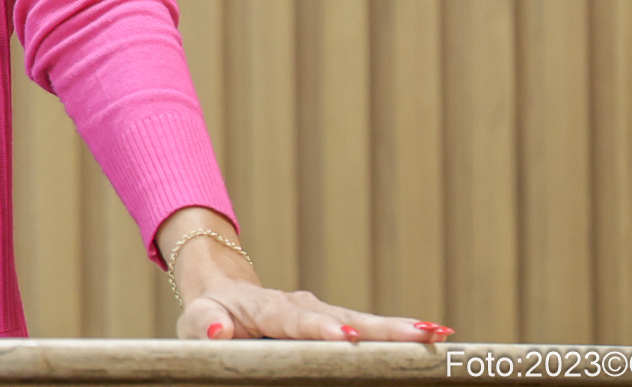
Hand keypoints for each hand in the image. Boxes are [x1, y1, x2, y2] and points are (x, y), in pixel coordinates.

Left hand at [158, 210, 453, 342]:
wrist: (223, 293)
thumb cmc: (208, 315)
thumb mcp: (195, 321)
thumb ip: (204, 327)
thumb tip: (219, 330)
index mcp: (267, 308)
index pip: (294, 319)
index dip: (319, 329)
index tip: (344, 338)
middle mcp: (301, 306)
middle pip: (344, 317)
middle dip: (380, 328)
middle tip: (418, 334)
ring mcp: (321, 313)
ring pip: (362, 321)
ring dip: (399, 330)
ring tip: (437, 335)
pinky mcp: (333, 322)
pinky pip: (366, 330)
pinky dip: (397, 334)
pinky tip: (432, 338)